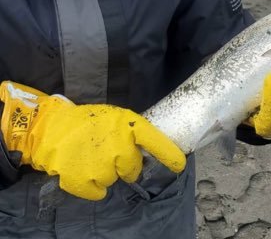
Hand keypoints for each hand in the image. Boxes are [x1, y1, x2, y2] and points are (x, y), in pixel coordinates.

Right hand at [0, 81, 185, 199]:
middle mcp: (118, 144)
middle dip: (123, 164)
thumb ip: (131, 133)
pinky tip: (82, 167)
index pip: (154, 141)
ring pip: (115, 180)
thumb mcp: (114, 118)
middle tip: (107, 151)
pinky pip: (99, 192)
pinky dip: (91, 184)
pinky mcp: (83, 181)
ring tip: (90, 155)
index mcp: (127, 125)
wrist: (50, 129)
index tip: (180, 164)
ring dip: (105, 172)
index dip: (169, 154)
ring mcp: (101, 164)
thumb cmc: (87, 122)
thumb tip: (149, 152)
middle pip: (133, 168)